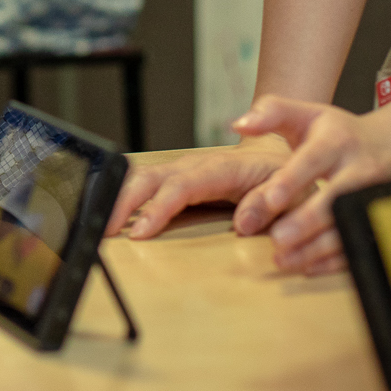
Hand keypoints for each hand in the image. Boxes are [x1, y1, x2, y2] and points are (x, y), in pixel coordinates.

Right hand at [104, 135, 289, 239]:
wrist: (282, 159)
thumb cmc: (286, 179)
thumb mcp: (290, 192)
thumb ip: (268, 205)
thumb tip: (243, 223)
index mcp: (222, 168)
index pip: (182, 186)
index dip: (158, 208)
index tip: (140, 232)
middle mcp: (197, 166)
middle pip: (150, 177)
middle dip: (124, 201)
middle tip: (104, 230)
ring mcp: (184, 171)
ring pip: (142, 178)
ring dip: (119, 198)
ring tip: (100, 225)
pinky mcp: (179, 180)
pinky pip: (147, 185)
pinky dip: (125, 196)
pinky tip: (112, 215)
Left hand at [229, 96, 390, 275]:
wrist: (389, 145)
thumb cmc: (336, 132)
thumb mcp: (305, 113)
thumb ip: (271, 113)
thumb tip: (238, 124)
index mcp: (336, 141)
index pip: (313, 160)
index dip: (292, 180)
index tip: (270, 199)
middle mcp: (358, 169)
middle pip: (334, 198)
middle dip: (306, 221)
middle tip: (277, 239)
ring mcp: (371, 197)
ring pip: (347, 226)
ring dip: (317, 246)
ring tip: (284, 259)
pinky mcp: (375, 219)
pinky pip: (360, 244)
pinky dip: (335, 260)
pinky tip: (308, 266)